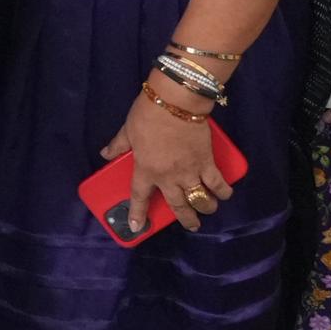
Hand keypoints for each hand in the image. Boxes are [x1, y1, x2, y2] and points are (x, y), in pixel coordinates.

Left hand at [105, 92, 229, 233]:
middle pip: (178, 205)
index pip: (140, 197)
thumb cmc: (148, 114)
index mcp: (146, 170)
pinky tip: (224, 194)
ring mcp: (190, 171)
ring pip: (200, 198)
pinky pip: (217, 182)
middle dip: (186, 219)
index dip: (138, 213)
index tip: (137, 228)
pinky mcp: (207, 162)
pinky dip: (223, 190)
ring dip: (206, 207)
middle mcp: (169, 177)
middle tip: (192, 225)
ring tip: (208, 209)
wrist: (176, 101)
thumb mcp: (127, 130)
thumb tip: (106, 154)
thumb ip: (118, 145)